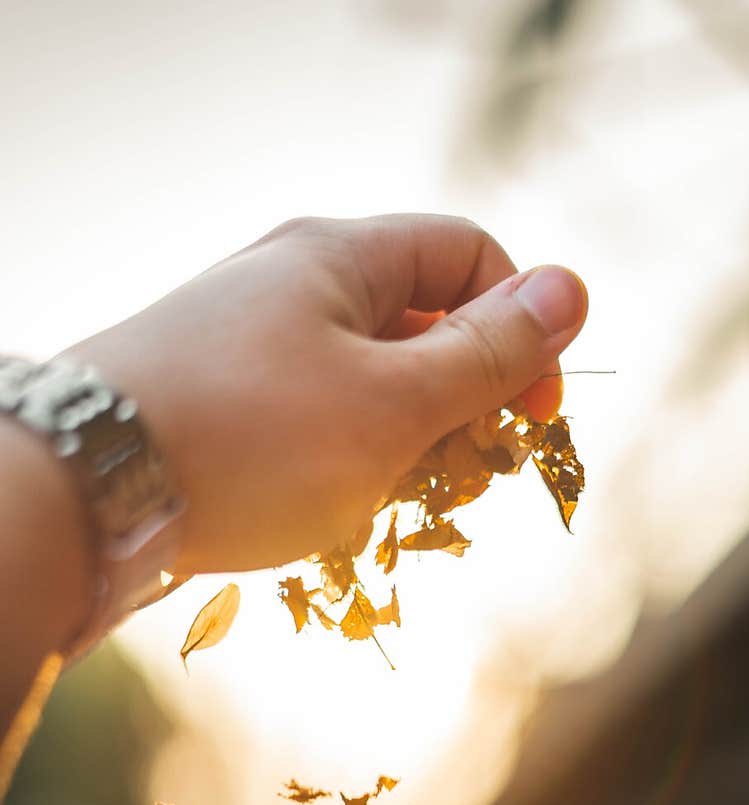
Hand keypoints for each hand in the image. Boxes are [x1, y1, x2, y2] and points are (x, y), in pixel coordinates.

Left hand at [70, 213, 587, 573]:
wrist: (88, 492)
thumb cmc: (252, 440)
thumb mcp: (392, 402)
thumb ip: (486, 355)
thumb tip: (572, 288)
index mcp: (341, 258)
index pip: (468, 257)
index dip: (522, 325)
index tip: (537, 413)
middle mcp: (293, 287)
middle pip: (420, 323)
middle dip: (465, 401)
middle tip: (472, 477)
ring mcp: (253, 348)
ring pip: (367, 385)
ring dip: (406, 447)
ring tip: (391, 505)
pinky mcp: (223, 406)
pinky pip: (315, 423)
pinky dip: (346, 465)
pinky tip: (336, 515)